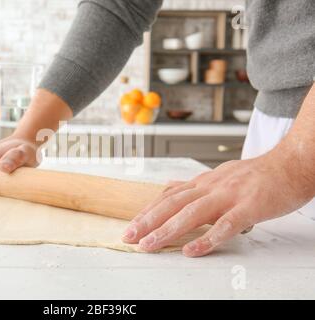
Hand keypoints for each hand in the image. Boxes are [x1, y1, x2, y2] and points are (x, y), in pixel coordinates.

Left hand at [122, 153, 313, 256]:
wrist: (290, 165)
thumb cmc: (257, 175)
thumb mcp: (220, 176)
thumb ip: (196, 185)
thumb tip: (172, 188)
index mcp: (204, 182)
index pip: (168, 196)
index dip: (148, 211)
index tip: (132, 225)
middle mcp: (211, 187)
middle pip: (172, 204)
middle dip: (148, 221)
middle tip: (129, 237)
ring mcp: (229, 196)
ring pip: (192, 213)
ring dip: (167, 230)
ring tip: (149, 245)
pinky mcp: (249, 207)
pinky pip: (225, 225)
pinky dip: (207, 239)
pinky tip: (192, 251)